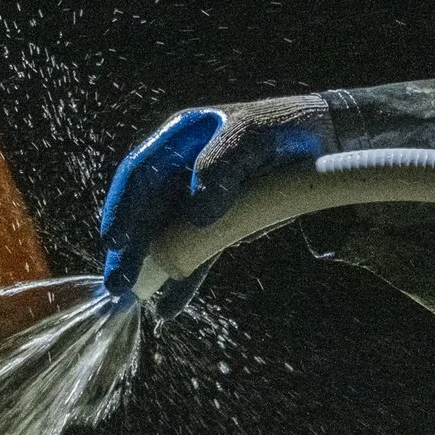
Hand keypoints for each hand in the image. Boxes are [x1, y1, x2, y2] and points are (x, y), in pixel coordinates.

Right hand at [99, 94, 335, 312]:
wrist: (319, 141)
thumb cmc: (280, 128)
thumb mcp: (251, 137)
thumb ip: (220, 166)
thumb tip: (196, 214)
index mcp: (178, 142)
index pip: (139, 176)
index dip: (123, 208)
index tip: (115, 240)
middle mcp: (180, 172)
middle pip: (145, 212)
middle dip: (129, 249)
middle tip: (117, 283)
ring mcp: (197, 201)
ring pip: (166, 238)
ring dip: (149, 269)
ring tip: (132, 299)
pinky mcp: (218, 225)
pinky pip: (196, 254)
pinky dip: (183, 279)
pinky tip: (168, 307)